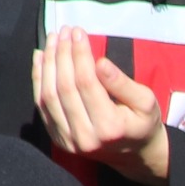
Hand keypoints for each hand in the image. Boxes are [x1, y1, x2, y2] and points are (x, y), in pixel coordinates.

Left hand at [33, 28, 170, 184]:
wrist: (135, 154)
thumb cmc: (142, 123)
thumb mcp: (146, 102)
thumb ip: (123, 83)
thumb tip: (100, 63)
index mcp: (110, 127)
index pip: (87, 83)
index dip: (79, 54)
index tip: (79, 32)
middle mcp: (86, 137)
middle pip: (65, 87)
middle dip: (62, 54)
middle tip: (64, 31)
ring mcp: (69, 140)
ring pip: (49, 95)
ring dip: (48, 62)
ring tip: (53, 39)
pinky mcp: (58, 139)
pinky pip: (42, 105)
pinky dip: (38, 78)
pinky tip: (41, 57)